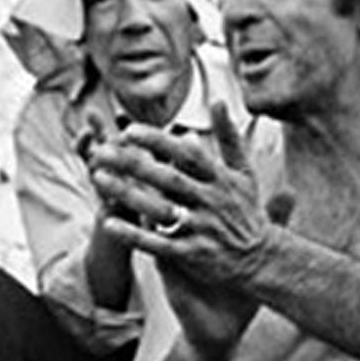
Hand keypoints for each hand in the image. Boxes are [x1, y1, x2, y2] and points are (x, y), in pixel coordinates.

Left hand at [92, 102, 269, 284]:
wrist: (261, 260)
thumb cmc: (246, 212)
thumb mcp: (244, 172)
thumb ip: (229, 137)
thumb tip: (217, 100)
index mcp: (220, 178)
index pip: (187, 155)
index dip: (158, 142)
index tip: (129, 131)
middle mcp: (211, 201)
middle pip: (168, 179)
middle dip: (134, 164)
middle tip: (102, 151)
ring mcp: (202, 229)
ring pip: (160, 210)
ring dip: (128, 195)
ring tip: (98, 179)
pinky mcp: (193, 255)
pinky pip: (159, 244)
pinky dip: (134, 235)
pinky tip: (109, 223)